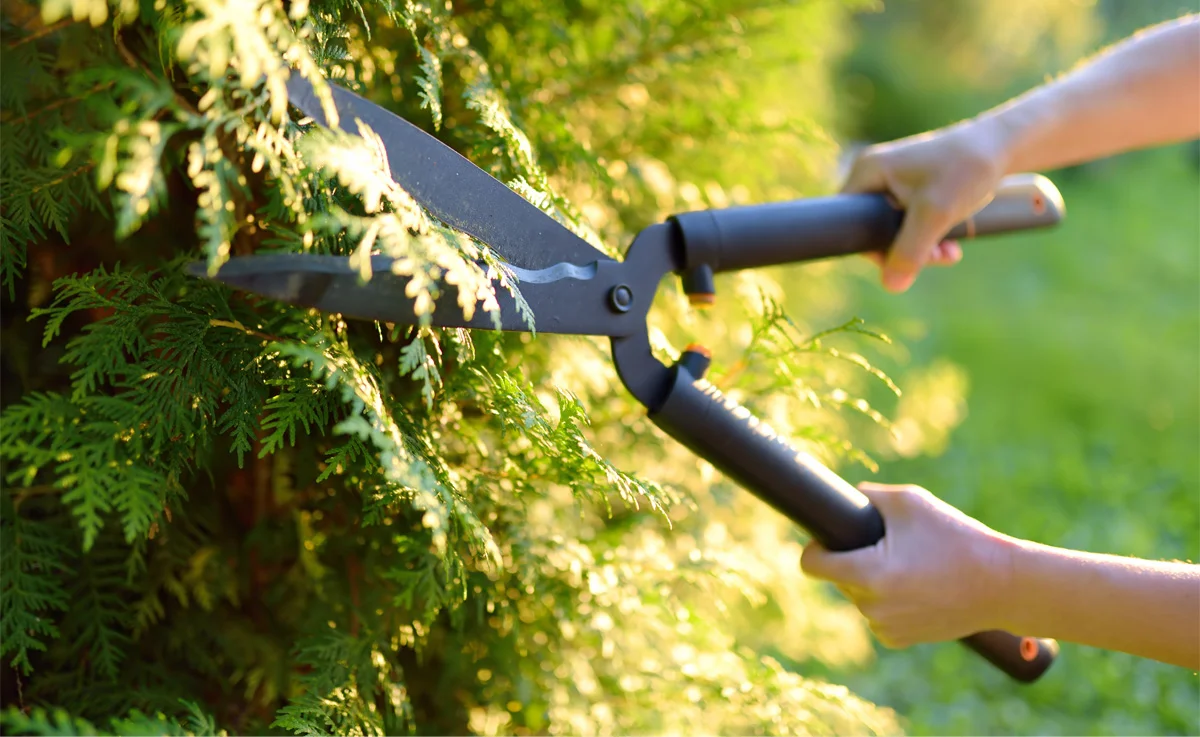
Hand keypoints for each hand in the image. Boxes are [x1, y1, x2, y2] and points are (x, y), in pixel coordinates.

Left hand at [800, 483, 1018, 647]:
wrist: (1003, 585)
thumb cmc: (956, 537)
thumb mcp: (910, 502)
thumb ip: (868, 496)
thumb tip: (842, 498)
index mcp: (868, 574)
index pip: (812, 565)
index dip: (815, 547)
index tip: (826, 538)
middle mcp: (872, 606)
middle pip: (838, 578)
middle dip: (853, 560)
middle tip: (888, 546)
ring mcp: (885, 627)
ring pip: (859, 596)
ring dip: (871, 581)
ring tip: (909, 565)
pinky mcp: (899, 640)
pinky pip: (877, 614)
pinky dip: (887, 601)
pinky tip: (916, 587)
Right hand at [842, 118, 1010, 291]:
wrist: (1002, 145)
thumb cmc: (966, 169)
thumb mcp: (935, 214)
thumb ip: (910, 251)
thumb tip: (891, 286)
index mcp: (867, 171)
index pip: (847, 221)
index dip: (870, 247)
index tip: (901, 260)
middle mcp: (874, 174)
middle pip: (871, 229)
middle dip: (903, 250)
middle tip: (934, 257)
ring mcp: (892, 181)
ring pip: (893, 230)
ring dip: (920, 248)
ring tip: (947, 254)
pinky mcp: (911, 189)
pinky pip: (908, 223)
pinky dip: (927, 237)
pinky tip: (949, 246)